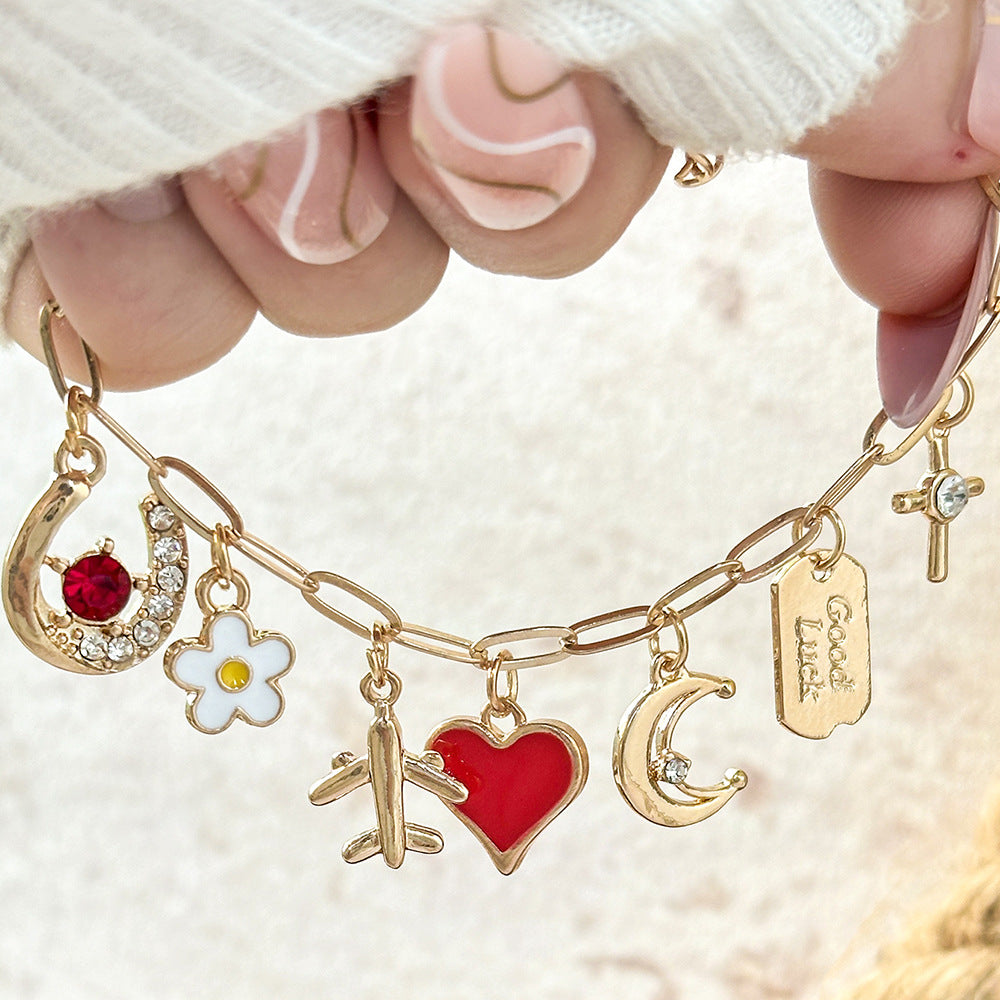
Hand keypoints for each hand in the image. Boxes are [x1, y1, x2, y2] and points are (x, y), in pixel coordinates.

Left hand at [6, 6, 999, 416]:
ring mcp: (277, 152)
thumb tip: (977, 146)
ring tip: (239, 117)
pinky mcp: (129, 229)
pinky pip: (187, 324)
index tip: (911, 357)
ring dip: (323, 221)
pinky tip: (103, 190)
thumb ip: (838, 7)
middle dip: (530, 180)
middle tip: (459, 91)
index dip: (903, 230)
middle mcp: (437, 38)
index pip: (816, 90)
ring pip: (368, 281)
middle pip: (566, 207)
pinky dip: (161, 278)